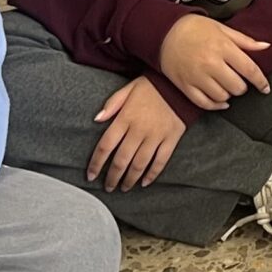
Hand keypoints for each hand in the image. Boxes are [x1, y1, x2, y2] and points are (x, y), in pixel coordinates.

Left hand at [87, 74, 186, 189]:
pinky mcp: (171, 138)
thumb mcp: (129, 88)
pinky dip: (152, 174)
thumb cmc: (152, 86)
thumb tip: (96, 119)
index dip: (96, 163)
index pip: (105, 145)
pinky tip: (145, 182)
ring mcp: (156, 136)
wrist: (181, 84)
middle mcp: (139, 130)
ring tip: (124, 187)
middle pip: (121, 160)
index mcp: (126, 118)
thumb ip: (112, 104)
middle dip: (112, 177)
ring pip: (140, 164)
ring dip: (130, 179)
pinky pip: (161, 161)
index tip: (91, 175)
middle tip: (108, 187)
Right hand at [158, 15, 271, 108]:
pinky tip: (220, 101)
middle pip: (237, 86)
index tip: (265, 88)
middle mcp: (211, 63)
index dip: (261, 81)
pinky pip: (204, 103)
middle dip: (242, 86)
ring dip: (229, 95)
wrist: (164, 32)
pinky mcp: (185, 86)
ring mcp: (197, 76)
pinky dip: (215, 105)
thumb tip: (266, 46)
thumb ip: (245, 41)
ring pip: (222, 97)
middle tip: (239, 80)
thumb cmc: (195, 28)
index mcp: (223, 47)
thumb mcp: (222, 29)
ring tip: (227, 86)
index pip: (249, 69)